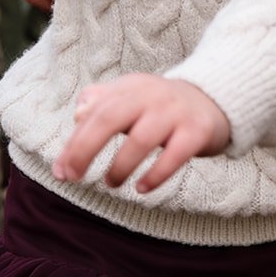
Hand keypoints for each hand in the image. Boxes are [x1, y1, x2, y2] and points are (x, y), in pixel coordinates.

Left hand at [53, 74, 230, 193]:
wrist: (215, 99)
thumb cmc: (161, 106)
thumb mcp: (131, 97)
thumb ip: (103, 104)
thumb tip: (78, 114)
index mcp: (129, 87)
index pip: (93, 112)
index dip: (74, 142)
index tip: (61, 171)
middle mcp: (150, 95)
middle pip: (110, 119)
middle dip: (85, 149)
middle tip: (73, 177)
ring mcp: (174, 113)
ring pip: (141, 139)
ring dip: (120, 166)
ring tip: (111, 184)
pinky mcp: (197, 132)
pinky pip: (174, 155)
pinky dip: (156, 174)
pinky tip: (142, 189)